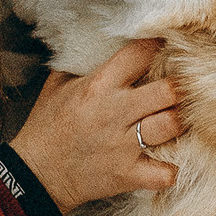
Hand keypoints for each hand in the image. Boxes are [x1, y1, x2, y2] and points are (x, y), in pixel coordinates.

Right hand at [9, 40, 184, 213]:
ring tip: (174, 121)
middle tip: (177, 91)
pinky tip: (165, 162)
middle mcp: (114, 112)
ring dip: (179, 123)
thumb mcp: (58, 84)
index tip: (165, 49)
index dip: (159, 46)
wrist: (36, 173)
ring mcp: (123, 145)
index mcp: (99, 85)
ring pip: (172, 125)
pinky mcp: (127, 174)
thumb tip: (107, 40)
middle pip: (168, 90)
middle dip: (178, 88)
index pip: (141, 53)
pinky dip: (170, 170)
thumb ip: (84, 62)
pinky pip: (165, 173)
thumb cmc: (47, 126)